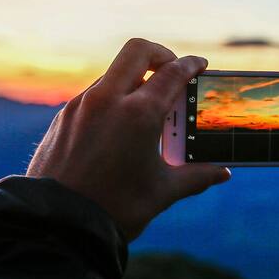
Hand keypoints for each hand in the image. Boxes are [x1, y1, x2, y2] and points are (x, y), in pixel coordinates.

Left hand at [27, 38, 229, 240]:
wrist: (57, 227)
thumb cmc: (115, 210)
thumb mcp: (162, 191)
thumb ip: (196, 176)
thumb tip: (222, 173)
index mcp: (139, 114)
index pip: (173, 73)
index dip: (191, 64)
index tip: (200, 65)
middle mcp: (108, 100)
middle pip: (138, 51)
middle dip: (161, 54)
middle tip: (173, 71)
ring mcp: (81, 106)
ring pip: (113, 73)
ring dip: (134, 80)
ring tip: (148, 110)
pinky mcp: (63, 118)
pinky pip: (93, 96)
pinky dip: (112, 100)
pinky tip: (119, 129)